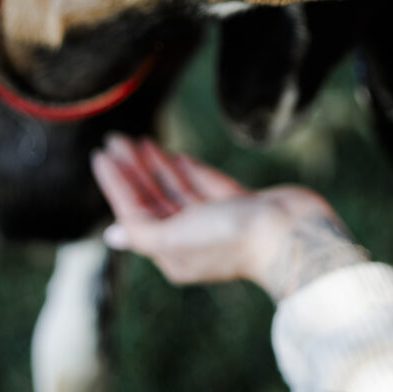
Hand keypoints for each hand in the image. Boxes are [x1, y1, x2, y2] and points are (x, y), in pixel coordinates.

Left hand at [91, 135, 364, 300]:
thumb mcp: (174, 239)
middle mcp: (190, 238)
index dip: (116, 184)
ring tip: (135, 139)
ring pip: (174, 188)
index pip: (134, 212)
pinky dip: (182, 167)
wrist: (291, 233)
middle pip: (152, 198)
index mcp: (172, 253)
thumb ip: (142, 232)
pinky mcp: (236, 203)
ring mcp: (214, 219)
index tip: (101, 155)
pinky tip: (167, 153)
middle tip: (114, 139)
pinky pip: (200, 182)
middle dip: (133, 169)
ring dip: (154, 163)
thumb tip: (111, 235)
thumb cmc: (231, 239)